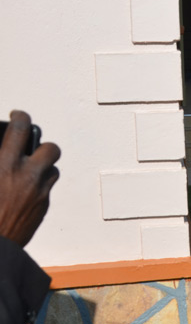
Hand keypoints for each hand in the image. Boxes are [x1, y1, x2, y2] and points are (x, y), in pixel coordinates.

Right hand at [0, 110, 60, 246]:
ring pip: (52, 169)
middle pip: (50, 148)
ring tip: (27, 170)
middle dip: (42, 145)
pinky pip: (46, 189)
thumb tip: (3, 151)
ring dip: (42, 167)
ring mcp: (39, 193)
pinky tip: (22, 192)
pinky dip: (38, 186)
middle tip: (31, 147)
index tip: (19, 115)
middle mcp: (27, 176)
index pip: (20, 129)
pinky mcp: (43, 208)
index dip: (21, 116)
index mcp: (5, 165)